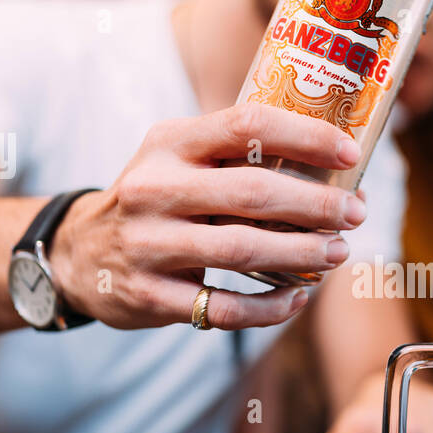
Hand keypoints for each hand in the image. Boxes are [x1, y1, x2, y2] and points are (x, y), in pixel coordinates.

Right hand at [50, 104, 365, 330]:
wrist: (77, 254)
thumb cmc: (155, 200)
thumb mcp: (177, 160)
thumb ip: (236, 157)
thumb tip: (332, 169)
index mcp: (168, 142)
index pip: (245, 124)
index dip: (305, 137)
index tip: (350, 153)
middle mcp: (154, 189)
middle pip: (252, 193)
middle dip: (317, 205)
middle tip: (356, 214)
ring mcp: (149, 244)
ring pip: (243, 251)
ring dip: (302, 255)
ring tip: (338, 253)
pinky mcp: (150, 295)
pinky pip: (225, 307)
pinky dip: (270, 308)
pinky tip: (297, 299)